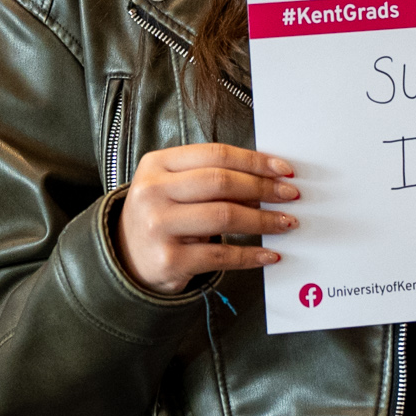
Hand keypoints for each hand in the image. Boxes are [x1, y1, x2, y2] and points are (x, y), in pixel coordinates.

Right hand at [116, 143, 298, 294]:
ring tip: (286, 222)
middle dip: (264, 188)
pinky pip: (220, 256)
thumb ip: (212, 177)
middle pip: (221, 182)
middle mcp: (152, 192)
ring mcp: (157, 227)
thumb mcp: (175, 186)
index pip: (216, 154)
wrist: (125, 258)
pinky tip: (269, 254)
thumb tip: (268, 181)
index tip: (284, 169)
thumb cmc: (162, 214)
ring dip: (264, 220)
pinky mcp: (167, 260)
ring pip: (224, 216)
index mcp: (157, 164)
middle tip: (291, 195)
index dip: (255, 161)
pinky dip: (250, 255)